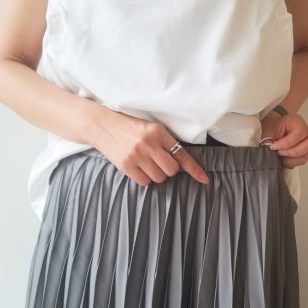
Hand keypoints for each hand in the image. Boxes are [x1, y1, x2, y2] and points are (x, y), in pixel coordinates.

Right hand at [91, 109, 209, 185]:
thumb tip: (181, 164)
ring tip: (145, 162)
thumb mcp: (151, 129)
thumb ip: (166, 143)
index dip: (194, 169)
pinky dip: (144, 178)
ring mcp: (137, 155)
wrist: (102, 126)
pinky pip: (144, 182)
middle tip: (158, 161)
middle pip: (172, 171)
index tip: (204, 179)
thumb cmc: (130, 128)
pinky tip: (137, 167)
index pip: (182, 154)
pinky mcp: (126, 165)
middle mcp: (149, 144)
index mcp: (159, 132)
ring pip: (159, 178)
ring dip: (155, 174)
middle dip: (168, 169)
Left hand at [260, 111, 307, 167]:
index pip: (300, 132)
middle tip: (279, 152)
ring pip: (306, 155)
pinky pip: (302, 160)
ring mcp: (307, 143)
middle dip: (293, 151)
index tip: (274, 147)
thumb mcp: (268, 131)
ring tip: (280, 156)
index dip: (286, 143)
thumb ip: (270, 141)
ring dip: (291, 159)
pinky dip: (291, 162)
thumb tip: (271, 155)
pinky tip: (283, 158)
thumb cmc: (270, 128)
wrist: (271, 130)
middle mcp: (306, 131)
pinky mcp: (304, 152)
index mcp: (297, 121)